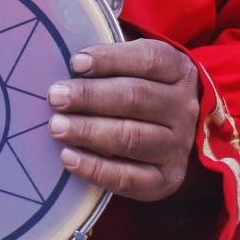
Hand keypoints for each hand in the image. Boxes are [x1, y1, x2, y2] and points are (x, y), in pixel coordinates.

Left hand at [47, 39, 200, 199]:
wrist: (165, 138)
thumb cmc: (137, 93)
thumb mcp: (133, 69)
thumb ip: (108, 64)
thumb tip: (70, 66)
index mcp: (179, 71)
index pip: (148, 60)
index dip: (110, 59)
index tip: (75, 62)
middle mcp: (183, 108)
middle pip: (136, 97)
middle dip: (90, 96)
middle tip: (56, 97)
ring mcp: (177, 146)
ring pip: (132, 137)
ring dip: (89, 131)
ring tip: (57, 126)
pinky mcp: (166, 180)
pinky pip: (129, 178)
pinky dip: (96, 168)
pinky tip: (69, 157)